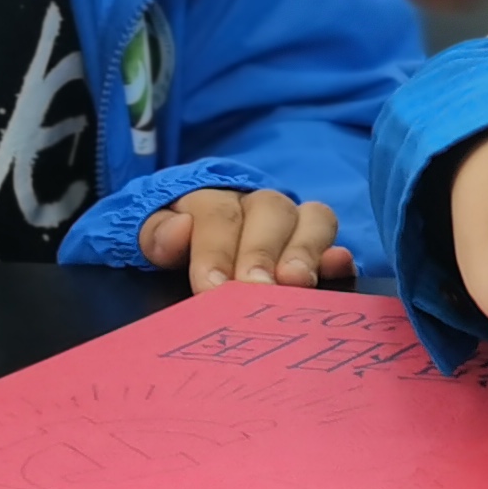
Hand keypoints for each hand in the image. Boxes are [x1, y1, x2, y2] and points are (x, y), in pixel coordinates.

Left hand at [142, 188, 352, 289]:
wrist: (197, 241)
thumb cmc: (175, 246)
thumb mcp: (149, 237)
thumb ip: (154, 234)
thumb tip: (179, 230)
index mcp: (212, 199)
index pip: (217, 214)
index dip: (215, 250)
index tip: (211, 287)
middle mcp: (259, 206)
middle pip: (270, 210)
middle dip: (262, 252)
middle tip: (256, 289)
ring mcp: (295, 225)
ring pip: (313, 218)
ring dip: (305, 251)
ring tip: (296, 283)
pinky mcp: (321, 250)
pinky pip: (337, 245)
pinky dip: (337, 257)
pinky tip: (338, 266)